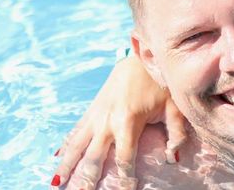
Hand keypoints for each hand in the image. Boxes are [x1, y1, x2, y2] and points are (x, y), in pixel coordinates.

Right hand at [51, 56, 188, 188]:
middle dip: (87, 179)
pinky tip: (56, 160)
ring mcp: (95, 115)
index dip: (125, 178)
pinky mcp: (91, 111)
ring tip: (58, 184)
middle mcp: (106, 120)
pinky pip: (75, 132)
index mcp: (128, 121)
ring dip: (67, 166)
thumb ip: (177, 133)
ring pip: (77, 146)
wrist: (139, 58)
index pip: (125, 157)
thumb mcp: (173, 106)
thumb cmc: (160, 83)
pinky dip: (65, 147)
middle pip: (94, 157)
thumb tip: (173, 158)